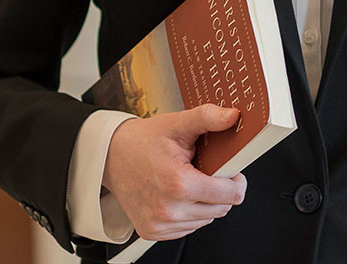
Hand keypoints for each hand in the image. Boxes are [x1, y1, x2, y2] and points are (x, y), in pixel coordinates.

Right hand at [102, 104, 248, 241]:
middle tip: (205, 170)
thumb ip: (208, 118)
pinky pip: (188, 227)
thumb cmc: (143, 141)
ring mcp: (160, 224)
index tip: (231, 170)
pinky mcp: (153, 232)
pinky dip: (189, 212)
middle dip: (220, 190)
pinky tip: (177, 194)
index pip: (230, 195)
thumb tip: (232, 116)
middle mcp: (169, 209)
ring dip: (205, 202)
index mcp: (178, 184)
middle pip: (221, 209)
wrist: (110, 156)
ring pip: (206, 219)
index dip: (236, 180)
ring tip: (188, 180)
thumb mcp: (177, 123)